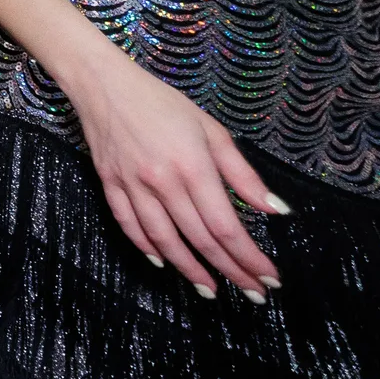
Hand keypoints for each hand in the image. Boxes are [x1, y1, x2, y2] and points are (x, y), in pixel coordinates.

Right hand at [65, 53, 285, 298]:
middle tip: (253, 294)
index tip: (269, 277)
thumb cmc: (162, 103)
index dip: (249, 257)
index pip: (226, 225)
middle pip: (200, 239)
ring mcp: (132, 186)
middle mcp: (162, 182)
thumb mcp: (211, 130)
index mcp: (192, 166)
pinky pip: (130, 225)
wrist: (104, 84)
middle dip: (230, 270)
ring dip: (190, 270)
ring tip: (211, 291)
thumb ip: (242, 173)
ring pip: (164, 240)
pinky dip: (147, 248)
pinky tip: (164, 262)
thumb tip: (275, 210)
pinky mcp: (110, 185)